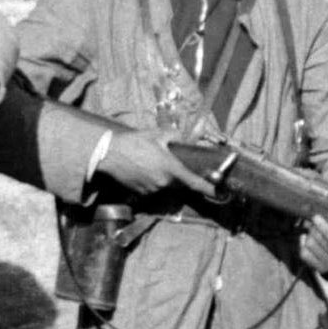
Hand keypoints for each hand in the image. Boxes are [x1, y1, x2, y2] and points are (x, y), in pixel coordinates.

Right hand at [96, 130, 215, 198]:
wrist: (109, 154)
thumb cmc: (133, 143)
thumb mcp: (156, 134)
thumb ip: (174, 137)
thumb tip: (181, 138)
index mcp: (171, 169)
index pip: (194, 183)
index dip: (208, 189)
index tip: (219, 193)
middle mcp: (163, 182)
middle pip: (178, 183)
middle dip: (176, 175)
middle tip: (164, 161)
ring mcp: (151, 189)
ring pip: (165, 185)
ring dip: (162, 177)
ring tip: (149, 162)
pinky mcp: (141, 193)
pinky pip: (152, 188)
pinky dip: (151, 180)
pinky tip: (141, 169)